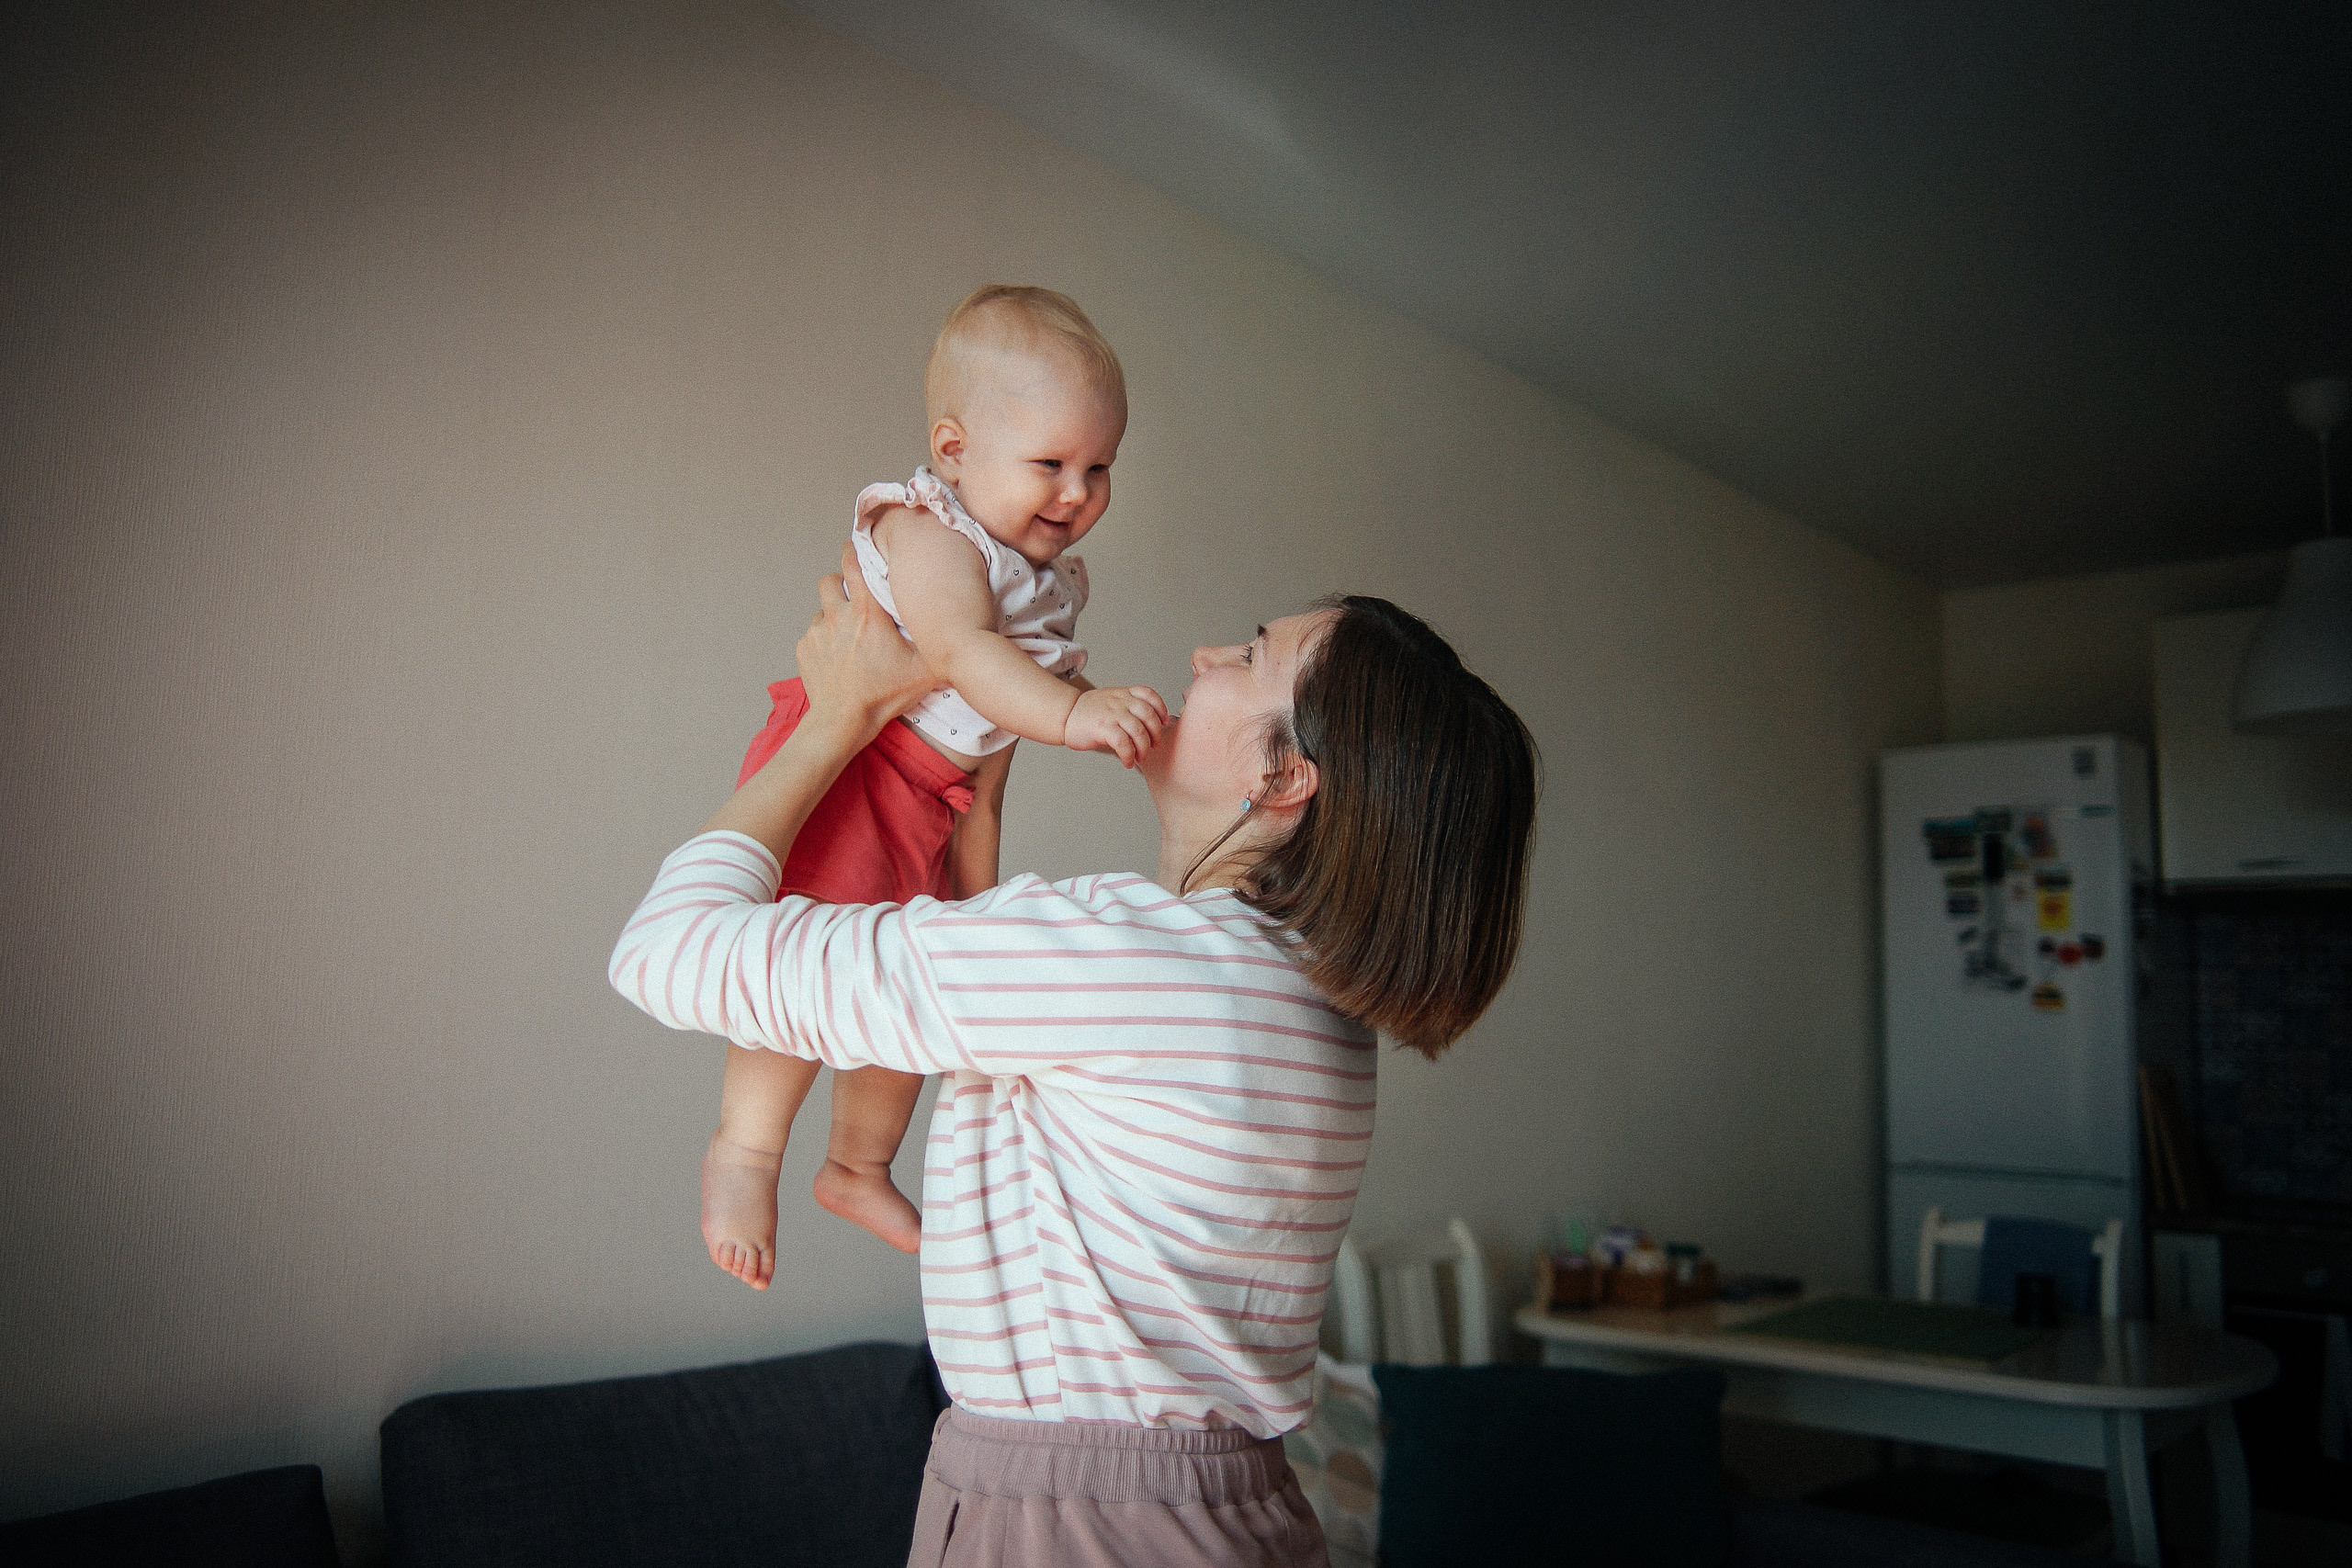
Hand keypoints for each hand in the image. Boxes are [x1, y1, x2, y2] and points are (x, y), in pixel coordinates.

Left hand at [794, 542, 939, 746]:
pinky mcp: (804, 650)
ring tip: (847, 631)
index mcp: (866, 613)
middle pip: (828, 580)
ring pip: (821, 609)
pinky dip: (823, 639)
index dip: (853, 549)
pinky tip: (837, 656)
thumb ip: (941, 648)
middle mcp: (837, 616)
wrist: (842, 721)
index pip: (853, 564)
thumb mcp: (924, 671)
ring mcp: (816, 633)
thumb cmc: (882, 695)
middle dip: (838, 581)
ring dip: (832, 613)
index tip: (856, 545)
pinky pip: (812, 634)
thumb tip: (960, 634)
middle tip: (853, 593)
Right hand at [1064, 684, 1168, 766]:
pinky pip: (1123, 743)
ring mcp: (1112, 714)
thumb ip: (1129, 706)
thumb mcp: (1111, 699)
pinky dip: (1129, 756)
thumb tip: (1150, 726)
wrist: (1065, 715)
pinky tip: (1127, 762)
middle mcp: (1120, 701)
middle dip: (1156, 733)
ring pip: (1138, 731)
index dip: (1161, 708)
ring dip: (1144, 748)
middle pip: (1149, 715)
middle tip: (1153, 746)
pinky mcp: (1103, 728)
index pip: (1149, 695)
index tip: (1163, 722)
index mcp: (1124, 693)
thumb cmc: (1089, 712)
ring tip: (1140, 757)